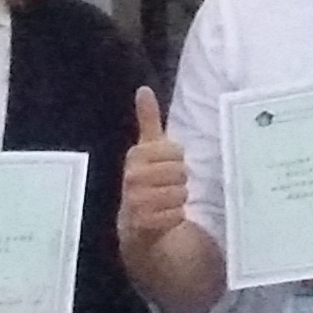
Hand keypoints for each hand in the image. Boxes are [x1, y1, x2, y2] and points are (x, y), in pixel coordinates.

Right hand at [120, 87, 190, 255]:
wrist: (135, 224)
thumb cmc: (148, 180)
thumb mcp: (148, 149)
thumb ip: (148, 119)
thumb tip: (143, 89)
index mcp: (136, 155)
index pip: (176, 151)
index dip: (177, 160)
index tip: (165, 165)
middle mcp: (132, 177)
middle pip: (180, 172)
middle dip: (179, 181)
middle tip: (166, 186)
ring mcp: (135, 200)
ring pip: (180, 194)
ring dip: (178, 200)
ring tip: (164, 202)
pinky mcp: (143, 223)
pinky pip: (176, 214)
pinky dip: (175, 217)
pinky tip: (163, 217)